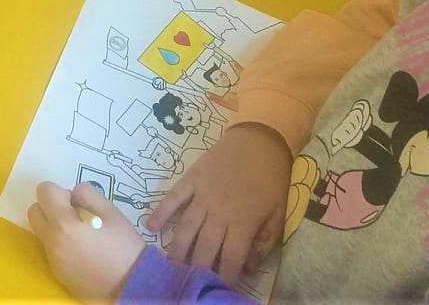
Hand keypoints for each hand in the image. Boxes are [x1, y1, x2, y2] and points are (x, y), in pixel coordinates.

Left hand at [28, 182, 146, 304]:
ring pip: (41, 231)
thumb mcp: (111, 212)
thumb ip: (87, 195)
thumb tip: (73, 195)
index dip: (59, 191)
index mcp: (64, 224)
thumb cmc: (125, 248)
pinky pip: (50, 249)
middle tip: (75, 215)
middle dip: (50, 207)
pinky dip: (60, 243)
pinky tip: (82, 250)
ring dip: (54, 225)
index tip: (76, 202)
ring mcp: (52, 260)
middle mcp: (52, 242)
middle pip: (34, 210)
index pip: (44, 191)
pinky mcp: (57, 273)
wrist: (132, 286)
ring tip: (80, 233)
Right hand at [146, 123, 291, 279]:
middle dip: (198, 268)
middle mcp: (219, 212)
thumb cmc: (271, 179)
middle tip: (191, 281)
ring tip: (170, 265)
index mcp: (243, 222)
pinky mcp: (191, 179)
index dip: (227, 277)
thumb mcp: (278, 214)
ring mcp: (201, 194)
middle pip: (205, 247)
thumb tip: (249, 267)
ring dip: (177, 249)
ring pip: (185, 227)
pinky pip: (173, 198)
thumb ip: (263, 242)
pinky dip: (161, 212)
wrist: (259, 140)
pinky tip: (151, 228)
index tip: (221, 288)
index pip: (231, 258)